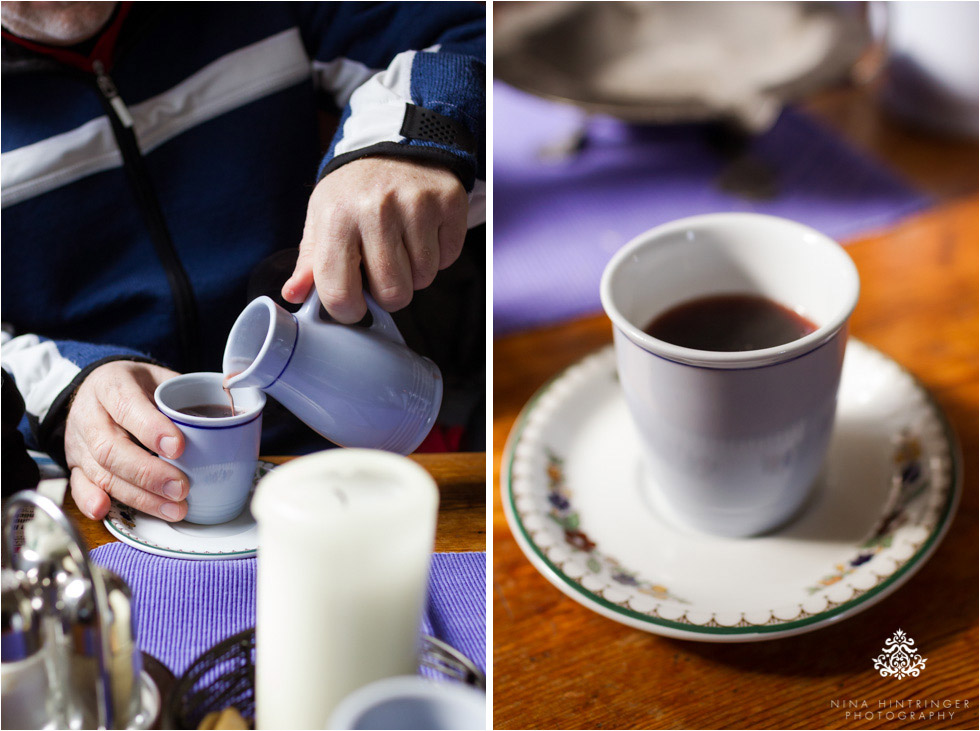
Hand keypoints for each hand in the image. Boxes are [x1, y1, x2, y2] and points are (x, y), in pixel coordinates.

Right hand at [65, 361, 187, 521]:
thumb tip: (233, 417)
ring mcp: (79, 442)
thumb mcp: (160, 378)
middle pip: (111, 448)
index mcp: (112, 384)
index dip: (151, 428)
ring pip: (102, 472)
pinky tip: (106, 511)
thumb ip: (186, 395)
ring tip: (173, 508)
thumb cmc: (138, 386)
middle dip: (149, 473)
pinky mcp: (75, 465)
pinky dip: (91, 500)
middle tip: (181, 488)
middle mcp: (89, 414)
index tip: (179, 447)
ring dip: (138, 496)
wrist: (97, 389)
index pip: (127, 406)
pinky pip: (79, 485)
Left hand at [282, 156, 467, 322]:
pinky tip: (422, 234)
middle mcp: (376, 209)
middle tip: (382, 273)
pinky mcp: (448, 203)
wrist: (394, 144)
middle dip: (388, 295)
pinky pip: (447, 258)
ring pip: (423, 278)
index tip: (353, 305)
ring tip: (402, 246)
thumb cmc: (354, 191)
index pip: (340, 293)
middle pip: (392, 293)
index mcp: (337, 217)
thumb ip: (310, 262)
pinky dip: (437, 255)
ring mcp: (416, 205)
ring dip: (414, 273)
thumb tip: (294, 294)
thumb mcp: (322, 218)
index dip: (348, 311)